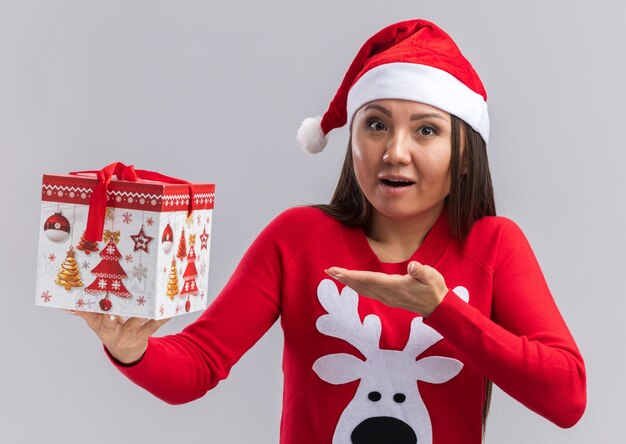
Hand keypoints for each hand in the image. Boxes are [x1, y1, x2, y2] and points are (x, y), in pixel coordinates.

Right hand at [68, 311, 170, 363]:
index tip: (76, 305)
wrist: (126, 353)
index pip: (89, 318)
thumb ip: (87, 312)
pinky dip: (161, 319)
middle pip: (109, 325)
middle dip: (109, 319)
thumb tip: (65, 304)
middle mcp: (111, 333)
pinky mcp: (142, 337)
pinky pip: (152, 327)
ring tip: (148, 304)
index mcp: (99, 326)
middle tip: (109, 313)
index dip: (84, 312)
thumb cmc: (111, 329)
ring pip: (134, 324)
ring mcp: (127, 336)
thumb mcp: (98, 323)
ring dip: (141, 314)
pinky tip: (168, 312)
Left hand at [324, 261, 447, 316]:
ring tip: (335, 274)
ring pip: (362, 289)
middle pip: (361, 285)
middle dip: (344, 277)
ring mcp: (386, 298)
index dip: (354, 275)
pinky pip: (367, 292)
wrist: (439, 308)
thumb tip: (413, 266)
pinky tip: (350, 282)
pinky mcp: (388, 298)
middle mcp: (387, 294)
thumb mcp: (432, 277)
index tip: (340, 272)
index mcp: (395, 287)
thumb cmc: (435, 290)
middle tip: (329, 270)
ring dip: (348, 281)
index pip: (370, 280)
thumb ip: (421, 271)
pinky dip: (356, 286)